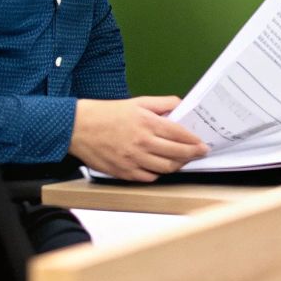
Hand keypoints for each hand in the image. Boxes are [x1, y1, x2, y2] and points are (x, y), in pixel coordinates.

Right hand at [68, 96, 208, 180]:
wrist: (78, 128)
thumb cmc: (106, 113)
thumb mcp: (137, 102)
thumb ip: (162, 103)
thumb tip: (180, 105)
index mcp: (148, 124)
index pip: (180, 135)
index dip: (195, 141)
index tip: (202, 144)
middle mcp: (143, 143)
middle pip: (177, 154)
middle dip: (192, 154)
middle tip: (200, 154)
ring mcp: (134, 160)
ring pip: (165, 168)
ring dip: (178, 165)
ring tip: (183, 161)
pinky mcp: (124, 172)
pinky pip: (149, 178)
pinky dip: (159, 174)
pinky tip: (162, 168)